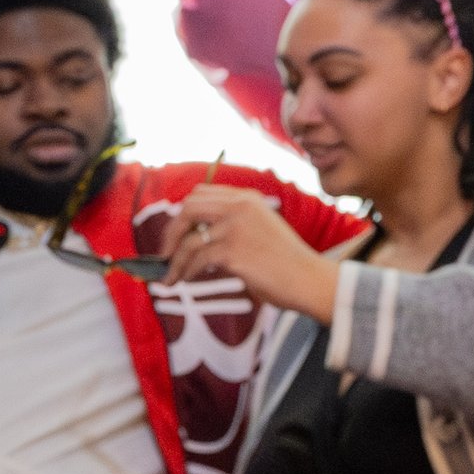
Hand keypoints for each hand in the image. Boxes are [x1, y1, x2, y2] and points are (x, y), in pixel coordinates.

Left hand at [153, 183, 342, 320]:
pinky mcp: (232, 251)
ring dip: (175, 261)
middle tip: (165, 253)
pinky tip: (184, 281)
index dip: (183, 213)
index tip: (176, 232)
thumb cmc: (286, 261)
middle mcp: (240, 207)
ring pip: (188, 240)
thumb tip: (195, 237)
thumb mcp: (262, 229)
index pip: (202, 193)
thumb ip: (234, 224)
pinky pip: (196, 260)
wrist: (308, 279)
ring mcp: (235, 227)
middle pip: (188, 207)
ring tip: (171, 277)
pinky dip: (185, 272)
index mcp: (247, 198)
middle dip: (171, 232)